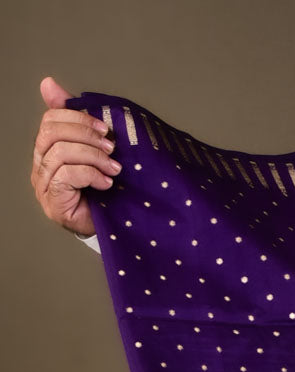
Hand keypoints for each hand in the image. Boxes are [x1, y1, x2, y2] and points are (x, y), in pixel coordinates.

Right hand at [30, 76, 118, 238]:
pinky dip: (90, 174)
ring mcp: (44, 185)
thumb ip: (76, 119)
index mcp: (47, 149)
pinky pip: (66, 175)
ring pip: (60, 153)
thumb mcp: (93, 148)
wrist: (114, 226)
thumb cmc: (103, 188)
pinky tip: (106, 183)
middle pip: (52, 134)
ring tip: (113, 168)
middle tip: (111, 147)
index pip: (50, 120)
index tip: (105, 128)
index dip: (77, 118)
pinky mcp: (53, 202)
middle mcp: (40, 165)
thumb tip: (48, 83)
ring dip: (93, 157)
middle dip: (85, 135)